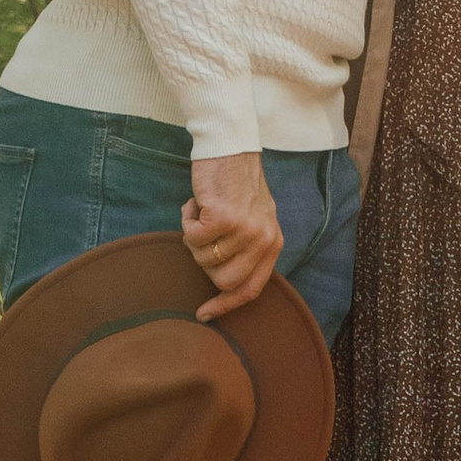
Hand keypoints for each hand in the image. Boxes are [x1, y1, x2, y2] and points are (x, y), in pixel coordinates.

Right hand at [185, 152, 281, 313]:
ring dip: (194, 236)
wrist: (231, 146)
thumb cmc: (237, 183)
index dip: (226, 306)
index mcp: (273, 243)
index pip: (251, 290)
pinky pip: (191, 237)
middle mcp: (263, 240)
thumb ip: (249, 250)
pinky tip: (196, 203)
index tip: (204, 314)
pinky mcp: (222, 218)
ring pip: (203, 258)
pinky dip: (186, 220)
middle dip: (206, 262)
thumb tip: (224, 287)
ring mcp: (244, 230)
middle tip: (205, 234)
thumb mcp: (256, 220)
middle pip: (222, 280)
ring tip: (203, 211)